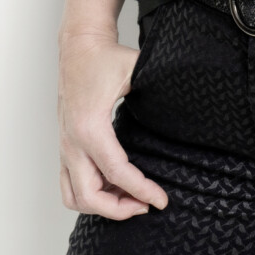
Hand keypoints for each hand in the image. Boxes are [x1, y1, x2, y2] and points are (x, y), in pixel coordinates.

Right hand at [56, 0, 170, 220]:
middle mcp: (72, 141)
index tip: (162, 200)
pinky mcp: (65, 146)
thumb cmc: (106, 58)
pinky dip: (89, 195)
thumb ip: (159, 92)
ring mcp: (65, 146)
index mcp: (90, 126)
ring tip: (131, 199)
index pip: (117, 172)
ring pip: (73, 197)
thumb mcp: (137, 71)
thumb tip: (190, 111)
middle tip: (146, 204)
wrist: (79, 46)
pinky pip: (69, 185)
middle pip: (89, 196)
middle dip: (119, 208)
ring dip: (101, 205)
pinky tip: (115, 187)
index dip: (142, 191)